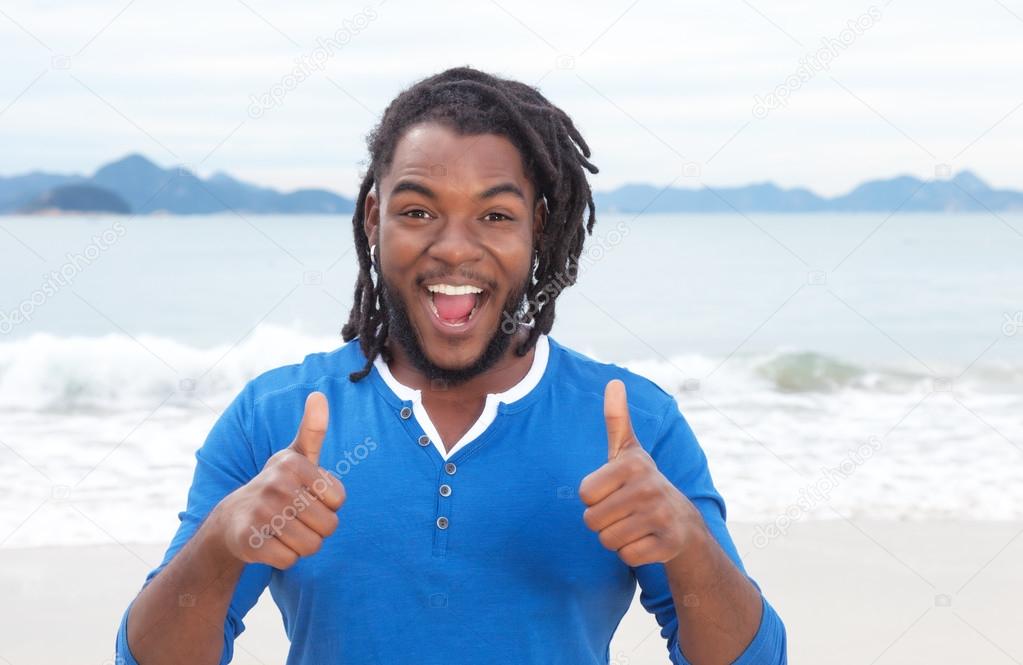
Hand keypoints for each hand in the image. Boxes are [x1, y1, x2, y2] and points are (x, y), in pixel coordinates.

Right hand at [214, 391, 345, 568]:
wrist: (232, 519)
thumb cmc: (278, 486)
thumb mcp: (296, 455)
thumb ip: (313, 428)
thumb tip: (319, 394)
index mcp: (293, 463)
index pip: (339, 500)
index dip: (328, 505)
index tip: (308, 496)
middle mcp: (276, 484)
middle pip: (328, 526)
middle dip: (317, 528)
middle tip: (295, 516)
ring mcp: (260, 512)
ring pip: (311, 546)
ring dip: (301, 544)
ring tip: (284, 529)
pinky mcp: (249, 541)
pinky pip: (290, 560)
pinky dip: (284, 557)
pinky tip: (270, 542)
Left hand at [579, 380, 703, 566]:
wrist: (683, 521)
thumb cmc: (642, 482)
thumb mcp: (628, 450)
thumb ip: (616, 418)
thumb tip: (614, 382)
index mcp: (633, 464)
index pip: (584, 494)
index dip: (594, 497)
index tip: (614, 490)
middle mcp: (649, 488)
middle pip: (592, 520)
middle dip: (602, 520)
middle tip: (624, 511)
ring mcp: (661, 517)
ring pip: (607, 541)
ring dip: (616, 537)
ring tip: (635, 524)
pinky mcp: (668, 545)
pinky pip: (626, 557)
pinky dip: (632, 553)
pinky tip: (646, 540)